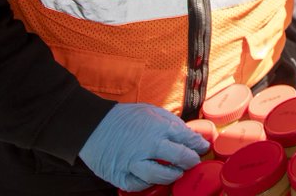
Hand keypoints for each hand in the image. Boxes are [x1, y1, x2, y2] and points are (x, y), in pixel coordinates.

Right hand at [79, 103, 207, 189]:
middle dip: (191, 160)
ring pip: (161, 175)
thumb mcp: (152, 111)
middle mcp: (148, 146)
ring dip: (173, 175)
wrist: (93, 125)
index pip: (186, 138)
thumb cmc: (124, 117)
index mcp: (158, 127)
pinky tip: (153, 178)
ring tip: (177, 172)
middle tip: (193, 161)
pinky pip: (138, 185)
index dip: (198, 144)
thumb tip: (189, 134)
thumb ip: (171, 123)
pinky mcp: (119, 174)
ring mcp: (133, 162)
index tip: (203, 147)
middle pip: (179, 157)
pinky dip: (148, 183)